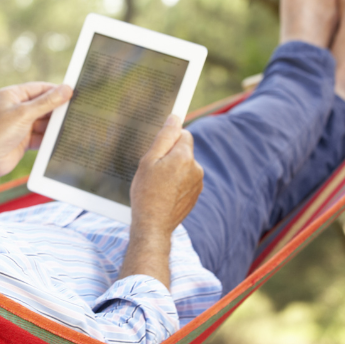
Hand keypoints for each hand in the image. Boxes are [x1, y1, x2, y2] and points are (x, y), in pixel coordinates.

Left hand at [0, 82, 72, 180]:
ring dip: (54, 125)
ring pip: (43, 122)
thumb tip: (66, 89)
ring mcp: (20, 125)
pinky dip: (49, 138)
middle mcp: (16, 109)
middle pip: (43, 105)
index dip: (55, 90)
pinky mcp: (23, 140)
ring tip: (71, 125)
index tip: (73, 92)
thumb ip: (47, 102)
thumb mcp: (24, 113)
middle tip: (76, 110)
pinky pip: (41, 137)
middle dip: (57, 110)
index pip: (39, 88)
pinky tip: (61, 139)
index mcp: (13, 95)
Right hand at [118, 114, 203, 287]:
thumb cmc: (146, 193)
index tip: (158, 149)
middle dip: (170, 155)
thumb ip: (164, 137)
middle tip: (152, 170)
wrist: (153, 226)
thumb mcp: (148, 161)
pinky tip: (163, 193)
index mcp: (185, 156)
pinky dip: (176, 183)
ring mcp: (198, 183)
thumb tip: (175, 118)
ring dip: (173, 170)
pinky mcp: (195, 195)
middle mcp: (196, 168)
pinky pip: (186, 180)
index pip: (183, 134)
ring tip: (157, 184)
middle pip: (184, 150)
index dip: (168, 140)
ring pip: (184, 166)